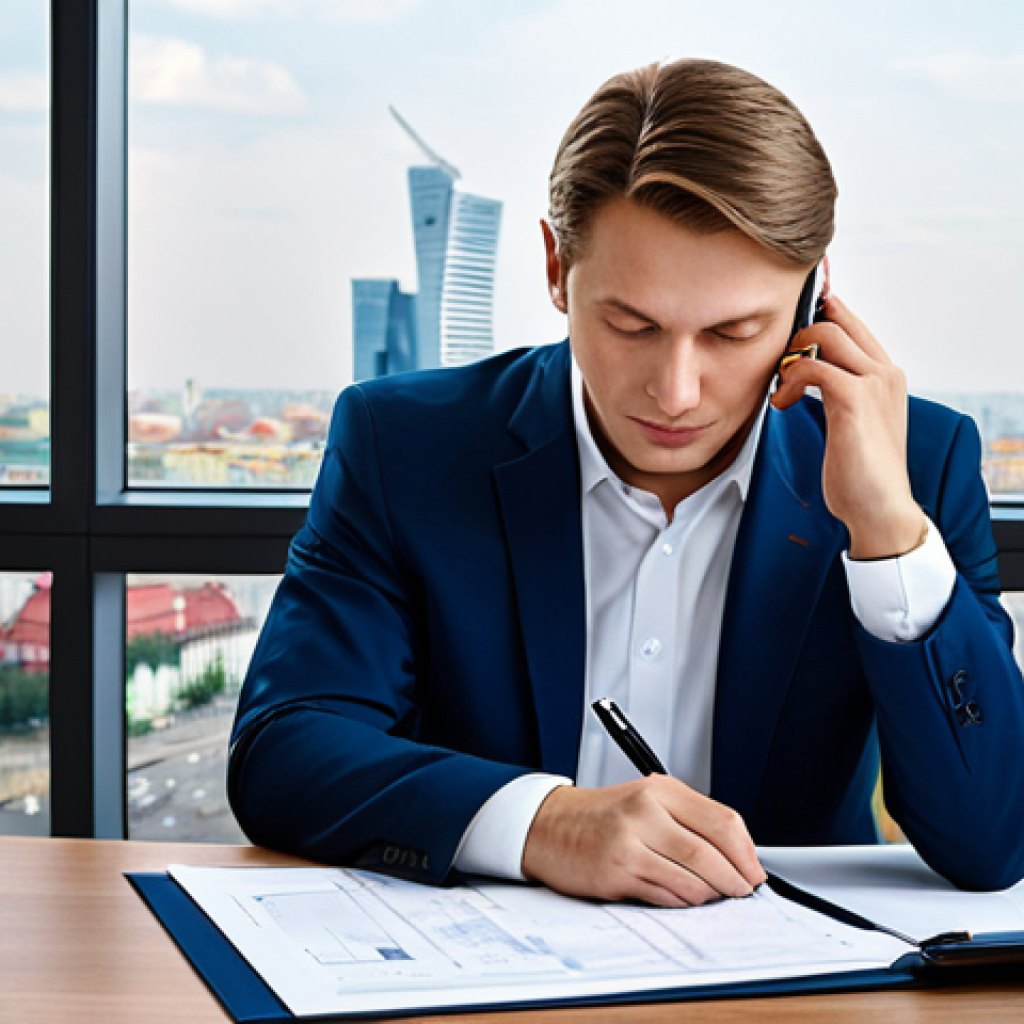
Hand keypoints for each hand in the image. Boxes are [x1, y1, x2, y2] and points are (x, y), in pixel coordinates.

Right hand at [520, 777, 765, 906]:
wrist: (550, 825)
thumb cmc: (604, 816)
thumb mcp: (649, 799)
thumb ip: (692, 819)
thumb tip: (739, 855)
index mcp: (659, 790)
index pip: (722, 821)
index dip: (746, 853)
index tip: (754, 870)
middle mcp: (644, 812)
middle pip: (710, 855)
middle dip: (735, 881)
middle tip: (741, 890)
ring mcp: (628, 844)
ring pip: (692, 882)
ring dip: (709, 896)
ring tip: (710, 894)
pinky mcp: (615, 874)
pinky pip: (666, 898)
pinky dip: (682, 903)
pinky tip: (680, 896)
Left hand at [770, 293, 925, 558]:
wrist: (880, 507)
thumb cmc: (862, 471)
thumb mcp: (854, 421)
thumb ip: (841, 390)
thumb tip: (810, 368)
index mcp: (886, 374)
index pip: (853, 323)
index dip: (823, 311)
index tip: (794, 316)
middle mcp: (885, 372)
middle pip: (835, 320)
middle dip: (797, 337)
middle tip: (782, 370)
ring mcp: (874, 383)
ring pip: (823, 334)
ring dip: (791, 357)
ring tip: (783, 389)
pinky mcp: (854, 400)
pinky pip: (811, 366)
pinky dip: (789, 380)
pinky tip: (782, 403)